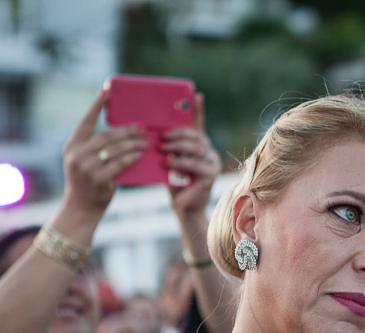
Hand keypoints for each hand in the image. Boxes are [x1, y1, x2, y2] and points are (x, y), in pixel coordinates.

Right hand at [62, 88, 144, 216]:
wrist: (81, 209)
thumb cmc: (88, 184)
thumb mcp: (84, 162)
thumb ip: (95, 148)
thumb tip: (122, 134)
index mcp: (72, 146)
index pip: (86, 122)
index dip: (97, 106)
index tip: (107, 90)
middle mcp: (76, 154)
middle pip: (106, 135)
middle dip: (126, 130)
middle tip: (142, 127)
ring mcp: (86, 167)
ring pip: (114, 149)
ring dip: (132, 143)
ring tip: (145, 141)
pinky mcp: (98, 179)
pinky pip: (119, 164)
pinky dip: (131, 157)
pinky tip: (140, 154)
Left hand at [164, 93, 221, 217]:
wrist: (183, 206)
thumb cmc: (174, 183)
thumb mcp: (169, 161)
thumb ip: (167, 148)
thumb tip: (152, 134)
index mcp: (198, 145)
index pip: (198, 123)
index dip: (198, 109)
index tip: (196, 95)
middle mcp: (208, 151)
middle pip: (196, 135)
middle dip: (178, 133)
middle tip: (161, 136)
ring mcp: (212, 163)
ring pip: (196, 148)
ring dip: (177, 147)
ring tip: (162, 149)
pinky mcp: (210, 176)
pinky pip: (195, 165)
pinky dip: (180, 163)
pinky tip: (167, 164)